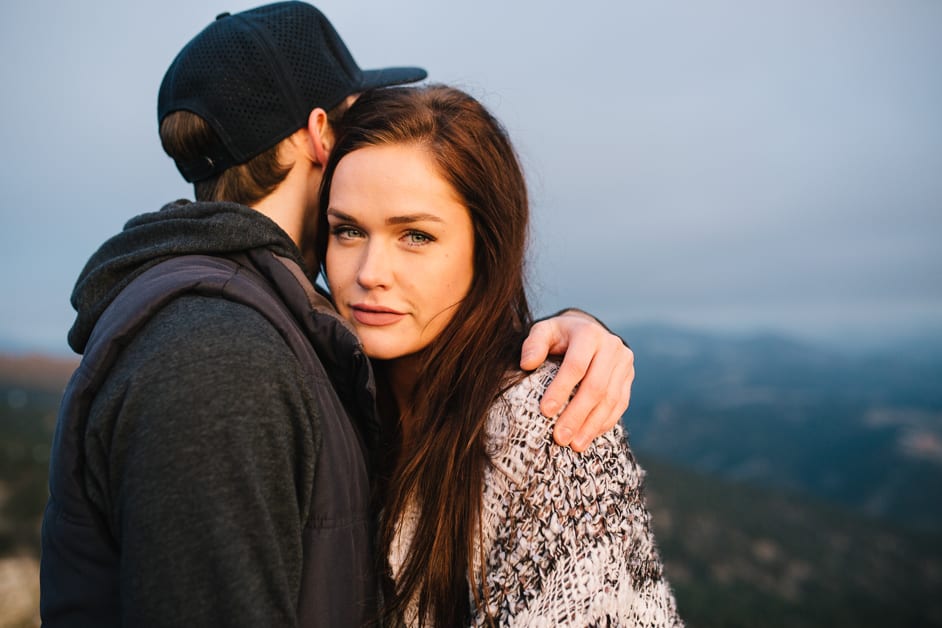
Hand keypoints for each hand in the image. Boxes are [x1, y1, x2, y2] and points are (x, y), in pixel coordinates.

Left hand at [520, 310, 633, 451]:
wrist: (588, 332)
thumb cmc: (560, 336)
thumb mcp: (544, 332)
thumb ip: (534, 344)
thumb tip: (527, 364)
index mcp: (589, 334)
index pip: (576, 366)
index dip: (561, 389)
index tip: (545, 411)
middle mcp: (612, 346)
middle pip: (596, 386)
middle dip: (577, 415)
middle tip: (560, 438)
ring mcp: (624, 363)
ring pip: (611, 399)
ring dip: (592, 425)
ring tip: (575, 445)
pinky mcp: (629, 378)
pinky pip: (620, 404)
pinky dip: (604, 423)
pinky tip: (589, 436)